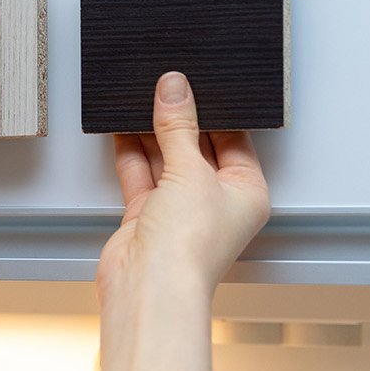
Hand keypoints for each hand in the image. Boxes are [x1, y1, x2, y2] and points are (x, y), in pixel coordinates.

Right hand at [97, 71, 270, 300]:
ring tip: (141, 100)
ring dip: (152, 134)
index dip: (216, 112)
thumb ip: (178, 127)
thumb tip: (175, 89)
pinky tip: (123, 129)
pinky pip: (141, 175)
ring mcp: (179, 210)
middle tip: (166, 87)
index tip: (198, 84)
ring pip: (166, 160)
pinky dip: (131, 153)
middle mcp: (215, 203)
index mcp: (247, 193)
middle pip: (197, 149)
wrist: (149, 286)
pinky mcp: (147, 216)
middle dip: (180, 121)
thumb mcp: (190, 171)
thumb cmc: (190, 248)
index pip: (235, 140)